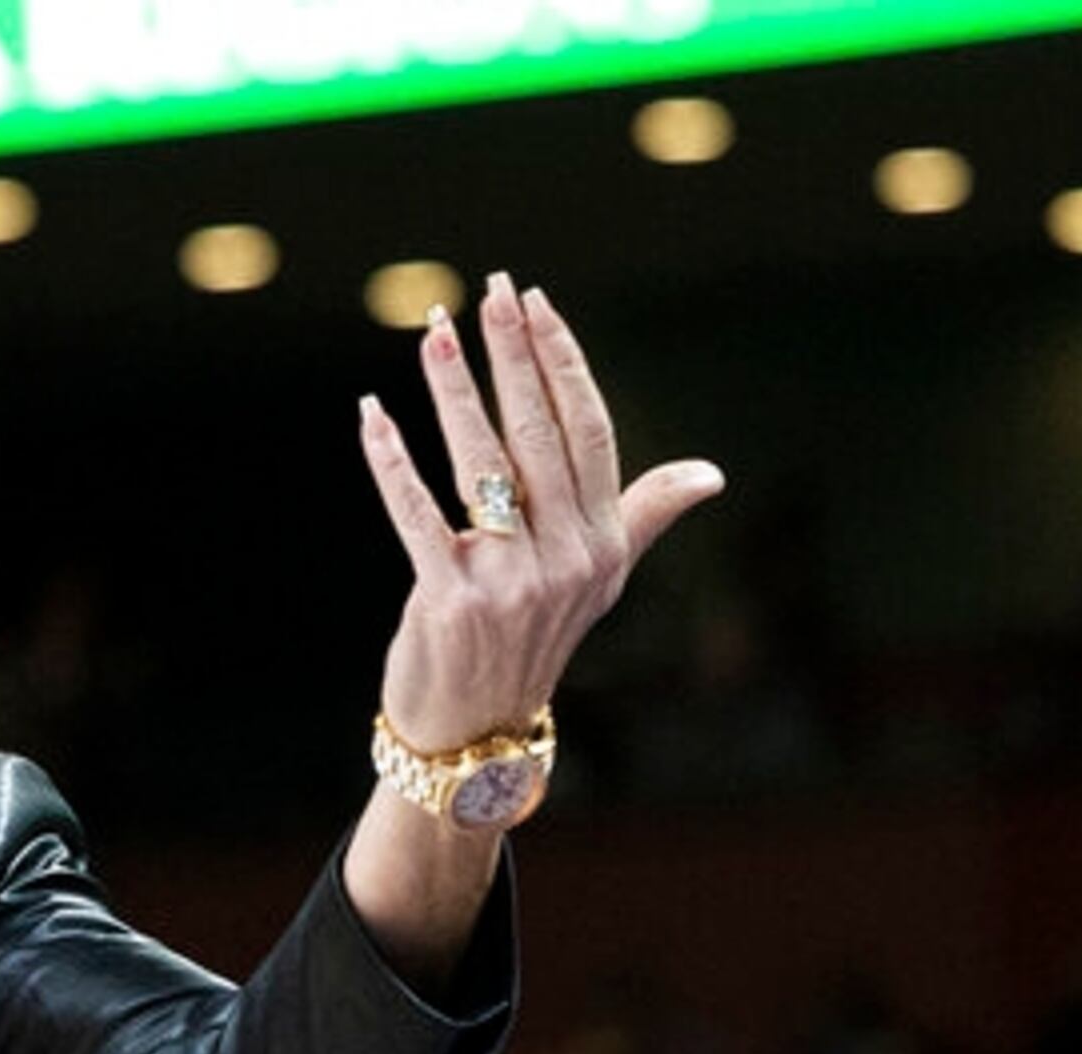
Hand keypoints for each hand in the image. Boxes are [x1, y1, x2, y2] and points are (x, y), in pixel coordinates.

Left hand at [356, 271, 722, 751]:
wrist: (477, 732)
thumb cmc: (531, 641)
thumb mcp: (599, 582)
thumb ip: (643, 517)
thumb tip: (709, 475)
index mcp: (602, 541)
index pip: (589, 430)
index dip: (562, 363)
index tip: (537, 303)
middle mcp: (565, 558)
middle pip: (537, 433)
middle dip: (511, 356)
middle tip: (489, 292)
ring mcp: (509, 580)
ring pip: (479, 463)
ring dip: (453, 391)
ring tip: (434, 332)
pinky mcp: (450, 599)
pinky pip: (417, 513)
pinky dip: (391, 462)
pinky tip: (371, 414)